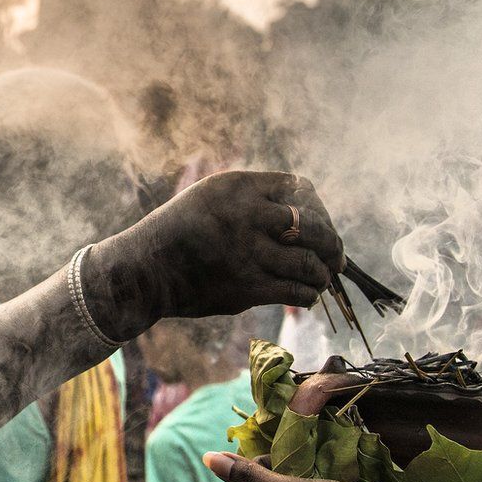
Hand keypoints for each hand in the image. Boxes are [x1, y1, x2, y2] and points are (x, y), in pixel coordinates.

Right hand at [88, 171, 343, 339]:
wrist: (144, 269)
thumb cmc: (180, 231)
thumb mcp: (211, 196)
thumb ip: (252, 198)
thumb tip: (302, 214)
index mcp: (239, 187)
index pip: (301, 188)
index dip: (319, 208)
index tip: (320, 224)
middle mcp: (246, 215)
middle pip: (314, 226)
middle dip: (332, 243)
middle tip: (336, 257)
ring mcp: (247, 252)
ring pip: (309, 263)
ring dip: (322, 273)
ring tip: (321, 277)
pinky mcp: (245, 288)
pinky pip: (295, 290)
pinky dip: (308, 294)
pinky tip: (306, 294)